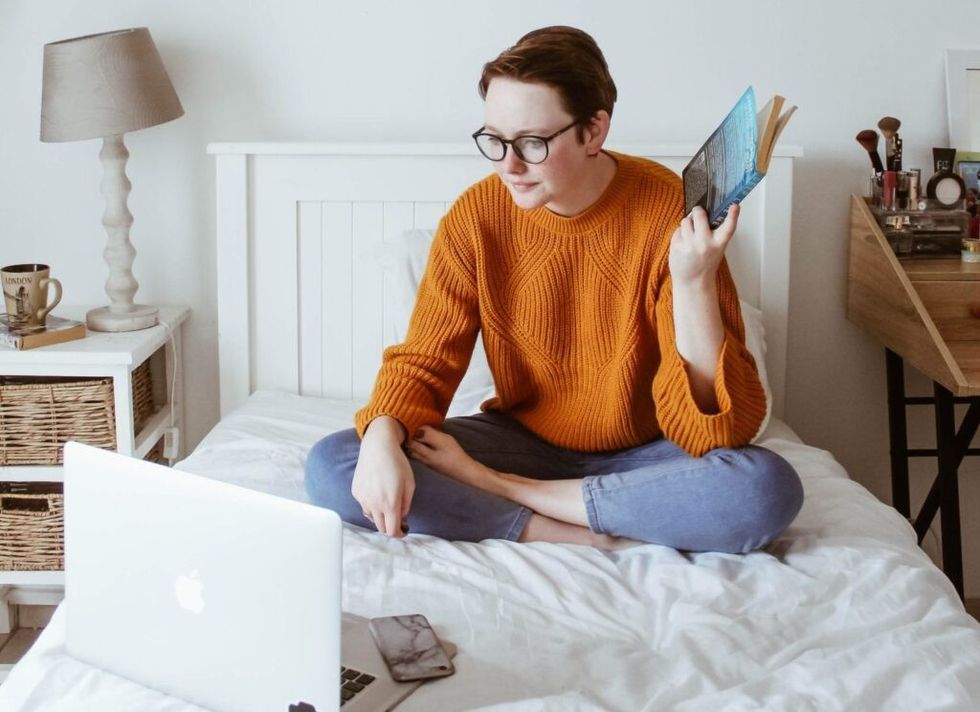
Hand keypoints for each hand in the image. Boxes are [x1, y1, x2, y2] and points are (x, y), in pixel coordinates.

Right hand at [352, 417, 414, 536]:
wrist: (378, 447)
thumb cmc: (397, 463)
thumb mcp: (410, 484)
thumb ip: (406, 505)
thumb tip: (401, 518)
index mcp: (390, 503)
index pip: (392, 531)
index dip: (399, 534)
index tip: (404, 531)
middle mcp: (374, 504)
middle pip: (381, 528)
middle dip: (390, 526)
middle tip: (397, 518)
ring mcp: (362, 499)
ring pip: (371, 517)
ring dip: (380, 516)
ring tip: (387, 503)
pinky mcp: (355, 492)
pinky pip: (364, 505)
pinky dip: (371, 505)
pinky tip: (377, 492)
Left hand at [668, 203, 738, 285]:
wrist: (693, 282)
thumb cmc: (705, 264)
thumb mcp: (717, 249)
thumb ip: (714, 233)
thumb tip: (704, 213)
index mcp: (719, 244)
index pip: (729, 227)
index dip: (733, 215)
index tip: (735, 205)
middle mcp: (704, 243)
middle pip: (699, 215)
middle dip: (697, 211)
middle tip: (697, 212)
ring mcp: (689, 245)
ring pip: (685, 221)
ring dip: (687, 224)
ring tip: (690, 234)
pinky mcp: (677, 247)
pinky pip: (677, 231)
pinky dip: (680, 234)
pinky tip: (684, 244)